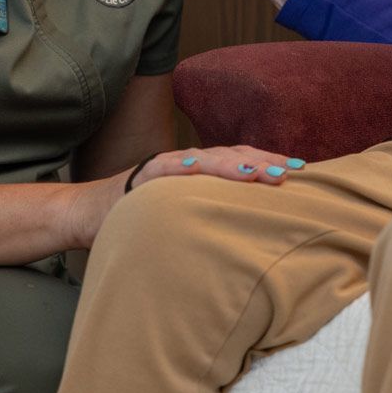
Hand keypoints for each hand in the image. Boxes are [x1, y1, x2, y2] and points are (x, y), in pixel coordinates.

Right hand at [66, 145, 307, 247]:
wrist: (87, 214)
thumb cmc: (141, 220)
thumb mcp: (185, 218)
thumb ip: (214, 219)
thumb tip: (253, 236)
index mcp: (202, 174)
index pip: (243, 162)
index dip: (272, 164)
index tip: (304, 174)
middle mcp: (188, 164)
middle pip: (234, 155)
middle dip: (266, 161)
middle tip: (296, 171)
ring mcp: (165, 166)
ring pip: (207, 159)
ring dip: (236, 165)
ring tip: (263, 174)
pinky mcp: (142, 176)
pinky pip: (167, 169)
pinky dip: (186, 168)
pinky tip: (202, 169)